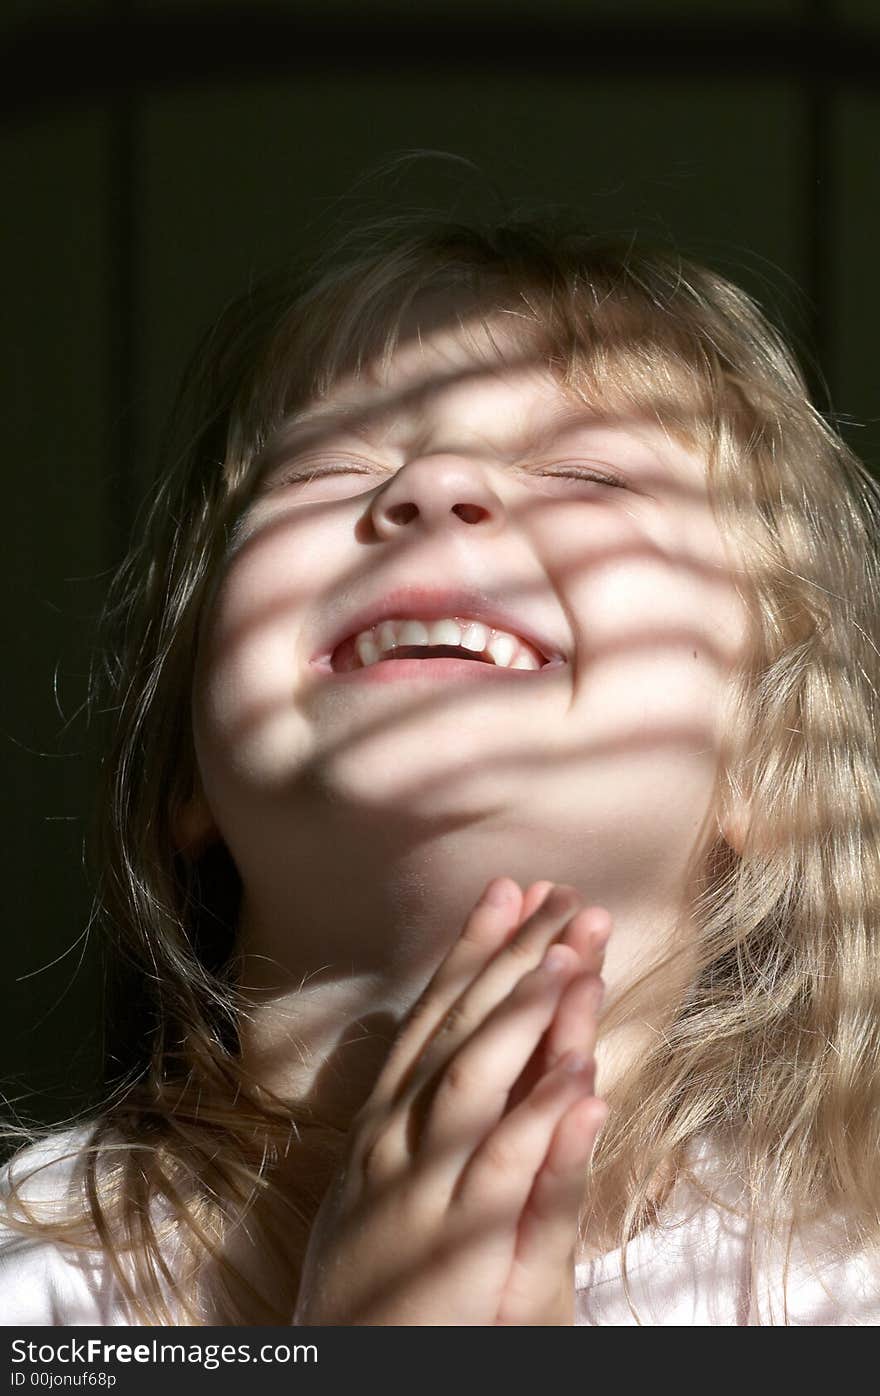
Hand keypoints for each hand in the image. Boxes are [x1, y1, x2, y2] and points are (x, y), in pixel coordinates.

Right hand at [292, 878, 610, 1325]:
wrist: (344, 1375)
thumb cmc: (375, 1284)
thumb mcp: (386, 1187)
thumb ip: (423, 1120)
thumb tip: (462, 1049)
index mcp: (384, 1125)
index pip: (433, 1017)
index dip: (471, 951)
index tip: (507, 889)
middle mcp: (396, 1144)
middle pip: (458, 1032)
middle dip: (511, 960)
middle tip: (561, 897)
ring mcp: (422, 1193)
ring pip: (475, 1085)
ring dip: (524, 1018)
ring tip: (571, 958)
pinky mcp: (458, 1250)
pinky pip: (505, 1174)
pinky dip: (543, 1122)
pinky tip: (582, 1076)